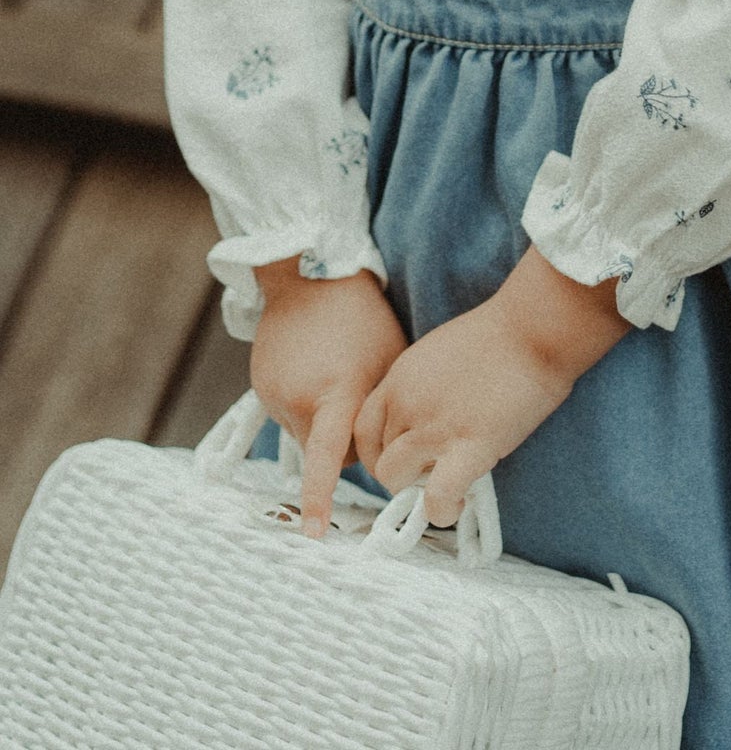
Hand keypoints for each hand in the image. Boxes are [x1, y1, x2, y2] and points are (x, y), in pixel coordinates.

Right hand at [251, 261, 406, 537]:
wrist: (309, 276)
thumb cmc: (363, 317)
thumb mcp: (387, 361)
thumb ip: (383, 411)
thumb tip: (389, 453)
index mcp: (336, 392)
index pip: (327, 458)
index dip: (319, 498)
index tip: (313, 535)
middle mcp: (299, 399)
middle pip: (326, 452)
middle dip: (343, 441)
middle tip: (359, 398)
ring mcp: (275, 395)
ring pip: (306, 435)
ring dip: (323, 420)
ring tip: (335, 373)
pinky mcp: (260, 388)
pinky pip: (289, 414)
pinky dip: (304, 403)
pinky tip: (316, 369)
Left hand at [354, 245, 631, 525]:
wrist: (534, 325)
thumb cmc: (503, 333)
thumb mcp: (443, 351)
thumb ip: (425, 385)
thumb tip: (431, 418)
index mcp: (401, 377)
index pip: (362, 429)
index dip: (377, 451)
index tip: (400, 458)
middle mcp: (407, 403)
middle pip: (378, 458)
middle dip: (401, 473)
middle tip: (432, 471)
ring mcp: (434, 426)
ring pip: (396, 479)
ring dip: (417, 491)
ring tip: (446, 486)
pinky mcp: (469, 447)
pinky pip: (437, 498)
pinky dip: (442, 510)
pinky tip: (457, 503)